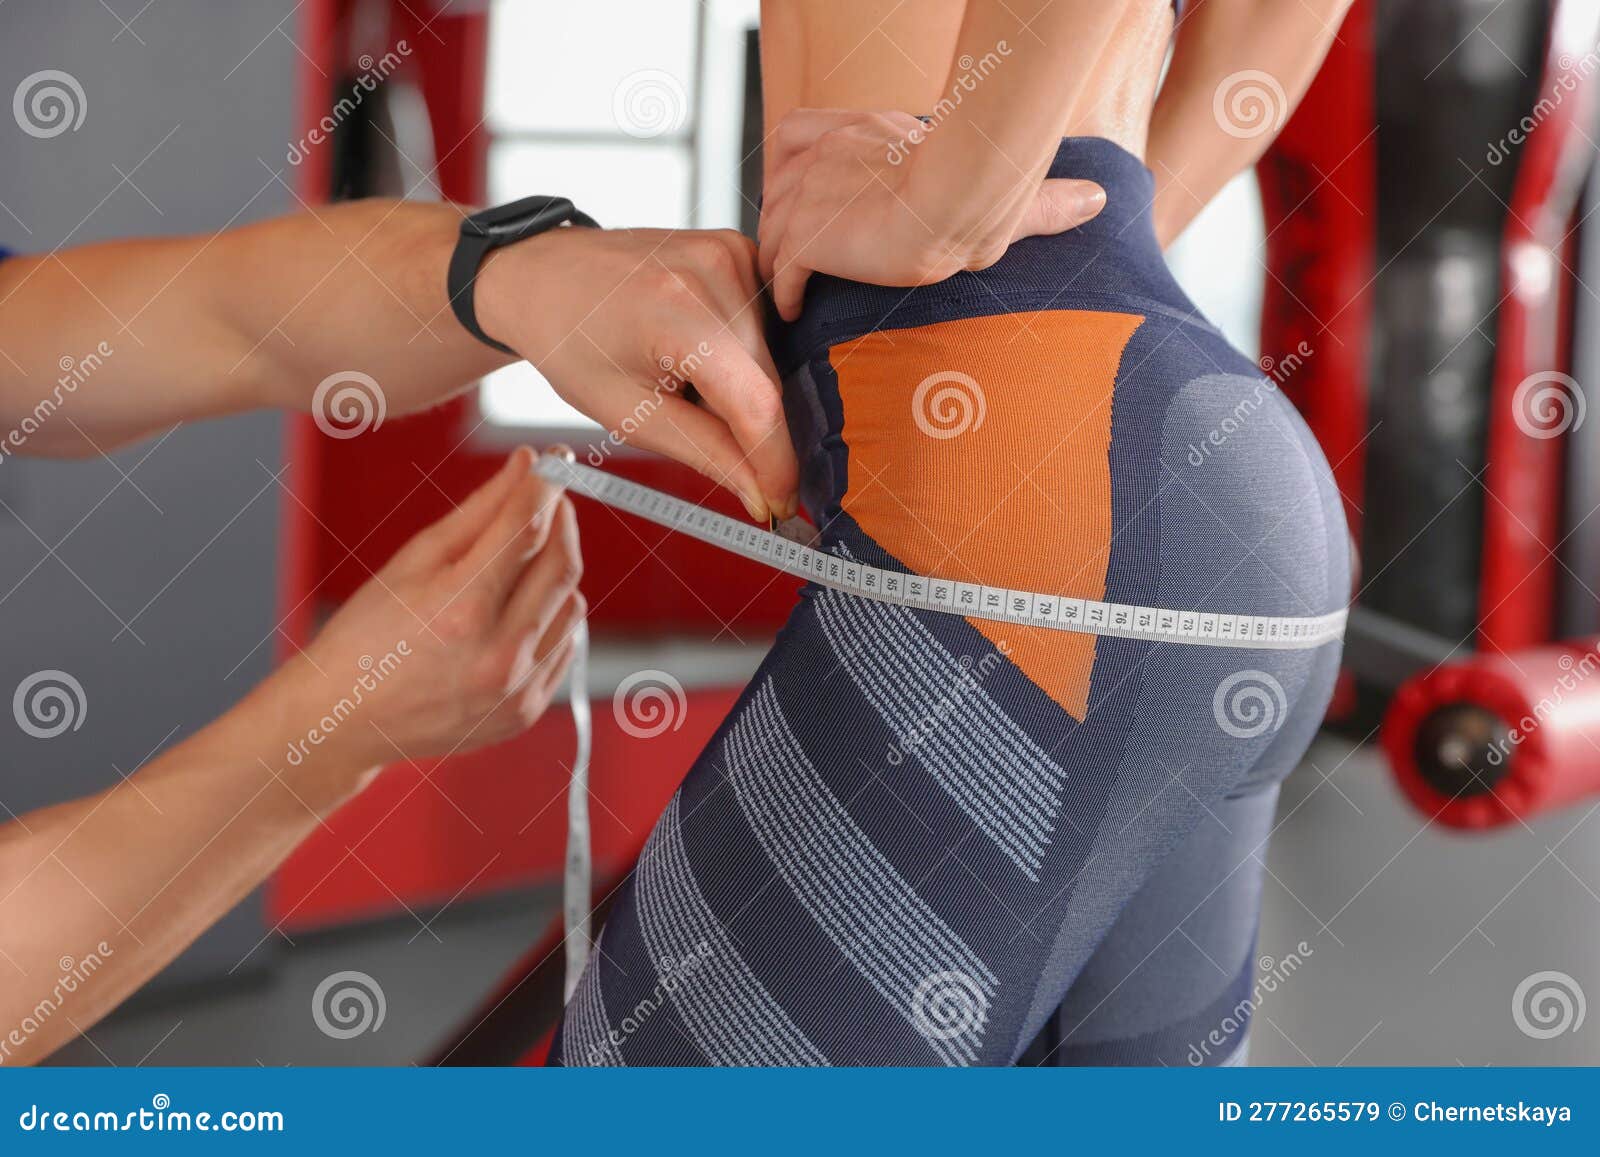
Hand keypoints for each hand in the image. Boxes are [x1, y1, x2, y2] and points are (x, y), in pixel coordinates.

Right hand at [271, 447, 583, 772]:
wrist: (345, 722)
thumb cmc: (367, 635)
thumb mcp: (413, 562)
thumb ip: (480, 511)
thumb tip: (527, 463)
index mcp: (461, 610)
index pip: (526, 528)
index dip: (547, 483)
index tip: (555, 458)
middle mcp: (498, 655)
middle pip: (562, 564)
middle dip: (560, 521)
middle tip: (545, 500)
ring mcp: (516, 689)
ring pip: (571, 604)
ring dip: (556, 571)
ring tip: (519, 562)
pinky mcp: (526, 711)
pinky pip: (566, 646)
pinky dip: (551, 617)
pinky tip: (517, 610)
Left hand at [477, 227, 796, 521]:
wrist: (545, 276)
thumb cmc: (572, 343)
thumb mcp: (627, 414)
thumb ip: (706, 454)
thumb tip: (762, 494)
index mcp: (674, 313)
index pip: (756, 403)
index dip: (777, 462)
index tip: (783, 503)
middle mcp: (712, 271)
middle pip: (768, 383)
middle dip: (755, 432)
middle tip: (715, 448)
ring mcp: (730, 252)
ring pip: (772, 358)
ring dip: (744, 391)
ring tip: (685, 382)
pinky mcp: (739, 248)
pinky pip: (765, 325)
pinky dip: (743, 356)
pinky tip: (700, 353)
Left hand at [758, 109, 1108, 319]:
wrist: (957, 200)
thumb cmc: (986, 194)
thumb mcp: (1004, 192)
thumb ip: (1041, 199)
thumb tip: (1096, 199)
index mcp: (858, 130)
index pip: (795, 139)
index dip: (793, 173)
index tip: (811, 211)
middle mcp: (824, 154)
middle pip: (775, 190)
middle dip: (783, 224)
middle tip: (800, 260)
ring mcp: (808, 193)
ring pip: (772, 231)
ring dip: (781, 262)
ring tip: (798, 292)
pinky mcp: (804, 233)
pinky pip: (779, 269)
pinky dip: (784, 292)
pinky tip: (797, 311)